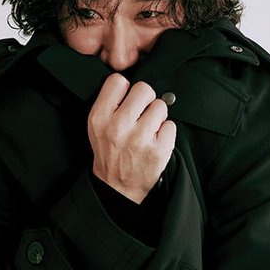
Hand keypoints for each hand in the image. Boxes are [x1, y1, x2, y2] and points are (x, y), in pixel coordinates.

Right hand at [88, 73, 175, 203]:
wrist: (117, 188)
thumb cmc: (110, 153)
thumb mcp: (98, 127)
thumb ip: (110, 103)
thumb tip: (131, 83)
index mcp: (100, 117)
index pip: (118, 81)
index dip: (126, 89)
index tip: (127, 100)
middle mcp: (118, 126)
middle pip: (144, 88)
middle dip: (146, 100)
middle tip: (142, 114)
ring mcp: (139, 139)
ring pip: (161, 105)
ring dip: (157, 117)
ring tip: (148, 130)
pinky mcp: (158, 150)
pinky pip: (171, 125)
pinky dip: (166, 133)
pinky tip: (155, 142)